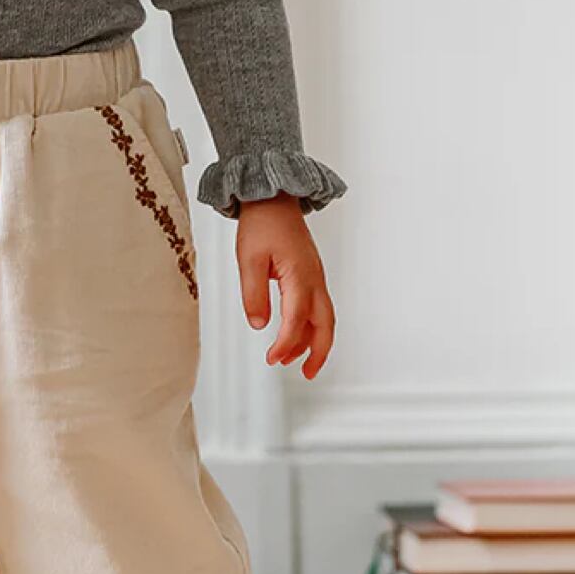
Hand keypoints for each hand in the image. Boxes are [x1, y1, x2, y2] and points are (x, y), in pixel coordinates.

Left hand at [235, 194, 334, 378]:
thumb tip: (259, 324)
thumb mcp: (248, 260)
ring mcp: (315, 277)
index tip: (272, 359)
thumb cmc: (262, 224)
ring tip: (294, 360)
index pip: (296, 320)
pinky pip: (317, 306)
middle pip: (325, 324)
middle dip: (318, 353)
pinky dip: (310, 325)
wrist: (273, 199)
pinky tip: (295, 332)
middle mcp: (314, 279)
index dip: (286, 343)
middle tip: (307, 374)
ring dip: (312, 341)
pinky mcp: (311, 274)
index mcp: (299, 276)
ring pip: (323, 317)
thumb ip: (254, 293)